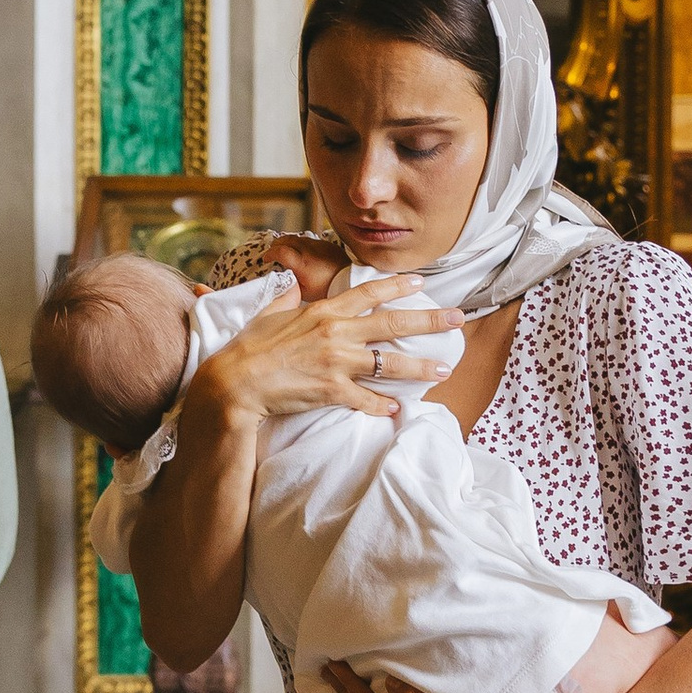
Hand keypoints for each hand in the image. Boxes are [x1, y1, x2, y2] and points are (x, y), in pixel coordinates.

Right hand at [190, 269, 461, 437]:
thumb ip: (286, 298)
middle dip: (430, 320)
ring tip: (443, 369)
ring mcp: (336, 363)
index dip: (398, 287)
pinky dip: (383, 405)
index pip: (369, 292)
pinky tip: (398, 410)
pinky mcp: (332, 391)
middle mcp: (336, 333)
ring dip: (420, 367)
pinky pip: (366, 400)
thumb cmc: (247, 348)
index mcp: (323, 311)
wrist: (234, 383)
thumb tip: (291, 284)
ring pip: (389, 363)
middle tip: (457, 318)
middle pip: (393, 324)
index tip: (421, 283)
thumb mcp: (268, 314)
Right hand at [261, 234, 345, 299]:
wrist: (350, 283)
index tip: (266, 259)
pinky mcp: (328, 244)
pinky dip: (302, 244)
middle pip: (286, 239)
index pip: (280, 251)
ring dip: (288, 243)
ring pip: (297, 238)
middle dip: (276, 245)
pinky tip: (302, 253)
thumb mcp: (304, 293)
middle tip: (272, 252)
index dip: (270, 254)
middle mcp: (310, 251)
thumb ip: (292, 283)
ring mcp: (320, 245)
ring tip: (285, 251)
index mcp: (303, 264)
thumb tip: (282, 276)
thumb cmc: (327, 291)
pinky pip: (310, 240)